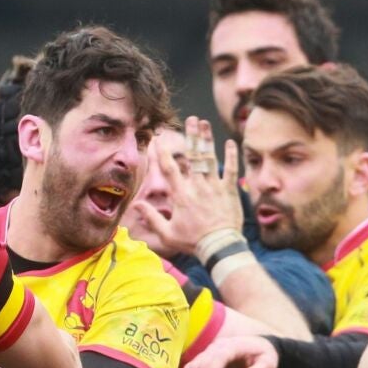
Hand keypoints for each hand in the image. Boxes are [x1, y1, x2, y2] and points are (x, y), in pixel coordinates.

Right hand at [132, 116, 243, 256]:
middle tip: (190, 120)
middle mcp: (197, 186)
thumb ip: (151, 217)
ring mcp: (214, 186)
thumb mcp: (167, 233)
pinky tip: (230, 142)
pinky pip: (230, 169)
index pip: (168, 168)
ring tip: (204, 123)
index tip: (158, 137)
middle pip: (192, 155)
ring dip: (206, 139)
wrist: (219, 247)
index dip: (162, 151)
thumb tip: (136, 205)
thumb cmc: (193, 242)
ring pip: (209, 158)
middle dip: (190, 135)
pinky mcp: (229, 190)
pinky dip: (231, 155)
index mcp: (180, 194)